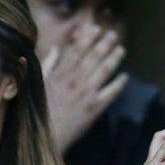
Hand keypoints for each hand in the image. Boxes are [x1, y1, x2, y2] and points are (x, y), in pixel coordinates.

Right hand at [42, 18, 128, 154]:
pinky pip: (111, 92)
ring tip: (121, 49)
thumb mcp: (39, 84)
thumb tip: (57, 48)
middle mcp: (75, 81)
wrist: (46, 136)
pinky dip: (119, 83)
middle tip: (113, 34)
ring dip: (114, 58)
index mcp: (60, 74)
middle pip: (94, 56)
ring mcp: (87, 94)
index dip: (88, 37)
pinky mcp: (95, 108)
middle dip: (105, 43)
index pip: (77, 50)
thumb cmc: (39, 111)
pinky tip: (125, 76)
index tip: (97, 28)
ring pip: (104, 70)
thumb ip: (48, 64)